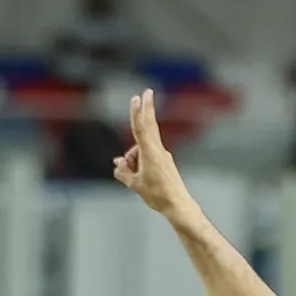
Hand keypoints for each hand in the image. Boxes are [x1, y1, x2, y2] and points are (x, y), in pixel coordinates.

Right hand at [113, 87, 188, 216]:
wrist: (178, 204)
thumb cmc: (157, 195)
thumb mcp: (134, 184)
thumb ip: (123, 172)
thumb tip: (118, 163)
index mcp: (150, 153)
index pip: (141, 128)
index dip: (136, 113)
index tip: (136, 98)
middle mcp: (158, 150)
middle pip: (149, 125)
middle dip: (147, 108)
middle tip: (148, 91)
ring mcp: (163, 155)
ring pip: (143, 146)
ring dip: (133, 156)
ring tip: (132, 176)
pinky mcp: (164, 162)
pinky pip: (148, 155)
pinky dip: (139, 159)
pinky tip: (136, 175)